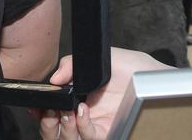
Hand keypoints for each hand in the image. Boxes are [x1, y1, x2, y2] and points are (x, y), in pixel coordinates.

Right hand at [36, 48, 171, 139]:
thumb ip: (73, 64)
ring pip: (66, 138)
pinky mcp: (108, 134)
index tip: (35, 105)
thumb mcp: (102, 58)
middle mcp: (84, 114)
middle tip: (48, 110)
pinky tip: (83, 112)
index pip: (52, 109)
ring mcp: (95, 127)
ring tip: (66, 110)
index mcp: (78, 96)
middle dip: (46, 122)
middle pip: (53, 130)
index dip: (40, 110)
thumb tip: (53, 78)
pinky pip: (88, 138)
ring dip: (61, 126)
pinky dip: (81, 127)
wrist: (156, 78)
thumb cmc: (135, 68)